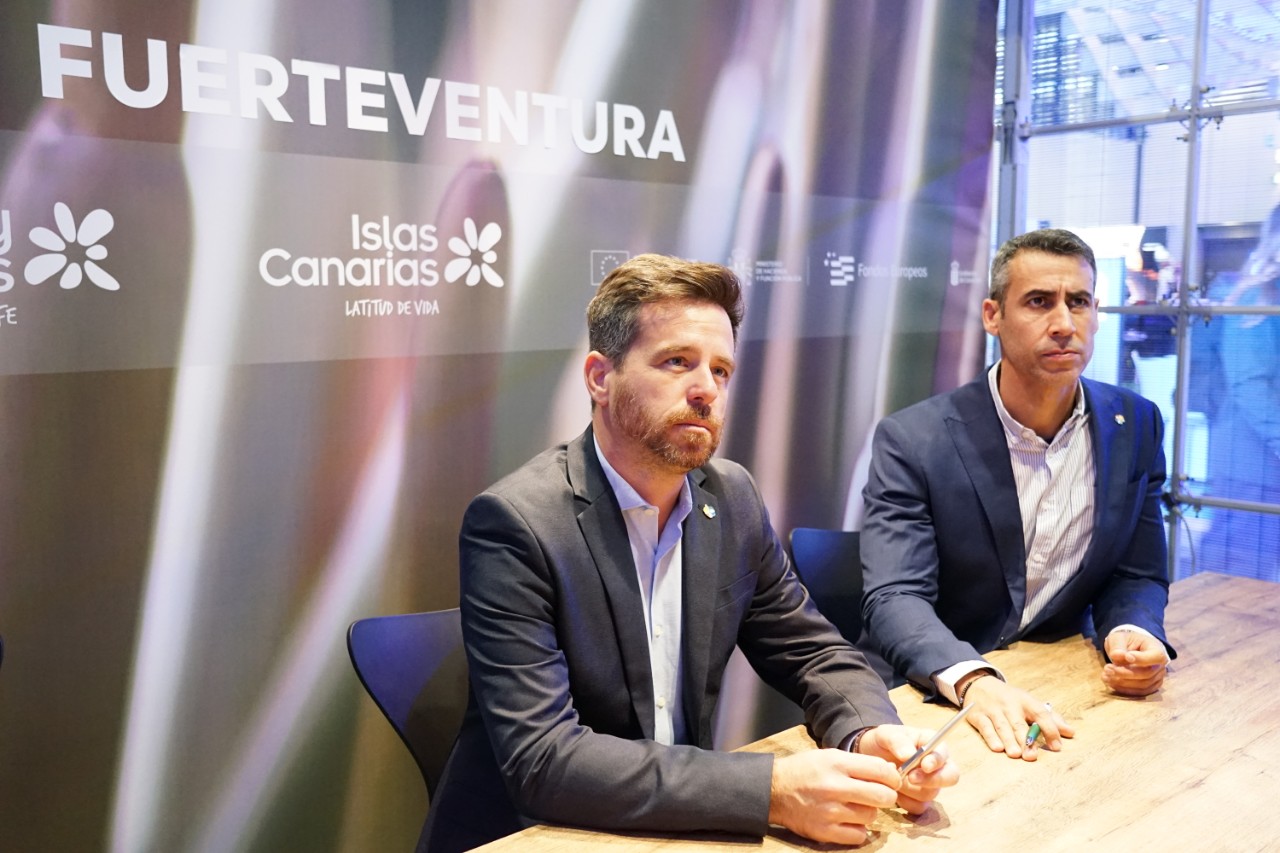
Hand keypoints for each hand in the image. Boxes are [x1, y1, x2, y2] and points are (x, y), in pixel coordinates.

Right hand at [768, 748, 898, 845]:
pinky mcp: (824, 831)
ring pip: (871, 816)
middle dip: (887, 796)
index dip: (893, 776)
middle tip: (880, 795)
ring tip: (856, 806)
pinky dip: (858, 830)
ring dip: (868, 812)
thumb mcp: (829, 756)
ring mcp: (829, 811)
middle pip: (882, 796)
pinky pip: (858, 835)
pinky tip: (849, 820)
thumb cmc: (805, 770)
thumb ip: (858, 763)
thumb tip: (889, 772)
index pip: (881, 770)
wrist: (774, 789)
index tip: (892, 781)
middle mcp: (834, 787)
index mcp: (837, 764)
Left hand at [856, 725, 960, 813]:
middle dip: (933, 780)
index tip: (924, 765)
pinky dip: (905, 801)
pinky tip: (894, 791)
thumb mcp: (885, 734)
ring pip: (929, 793)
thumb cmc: (883, 741)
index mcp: (932, 745)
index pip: (944, 753)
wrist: (872, 756)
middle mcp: (937, 766)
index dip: (937, 761)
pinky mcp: (919, 800)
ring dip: (910, 789)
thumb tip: (909, 755)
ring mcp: (930, 785)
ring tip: (893, 778)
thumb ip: (898, 741)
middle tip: (911, 777)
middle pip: (950, 777)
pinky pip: (918, 807)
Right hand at [959, 675, 1073, 759]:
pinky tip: (997, 747)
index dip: (1049, 729)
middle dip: (1025, 740)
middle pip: (1018, 723)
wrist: (979, 684)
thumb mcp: (1029, 703)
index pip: (1040, 713)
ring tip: (1015, 754)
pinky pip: (985, 727)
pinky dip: (990, 737)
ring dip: (1009, 740)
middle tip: (1031, 756)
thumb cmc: (1010, 699)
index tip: (1057, 746)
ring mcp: (993, 710)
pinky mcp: (978, 716)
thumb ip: (1050, 718)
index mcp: (1026, 701)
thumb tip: (1071, 732)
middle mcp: (1009, 705)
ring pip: (1002, 727)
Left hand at [1102, 629, 1169, 695]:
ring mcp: (1157, 677)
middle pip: (1147, 673)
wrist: (1128, 649)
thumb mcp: (1119, 638)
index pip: (1156, 656)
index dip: (1142, 659)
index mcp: (1157, 648)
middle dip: (1125, 673)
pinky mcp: (1150, 686)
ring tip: (1105, 676)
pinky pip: (1140, 692)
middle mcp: (1160, 665)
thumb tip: (1116, 655)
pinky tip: (1111, 683)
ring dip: (1123, 682)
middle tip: (1107, 668)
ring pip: (1143, 685)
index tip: (1126, 656)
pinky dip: (1125, 689)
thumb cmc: (1125, 641)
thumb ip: (1118, 646)